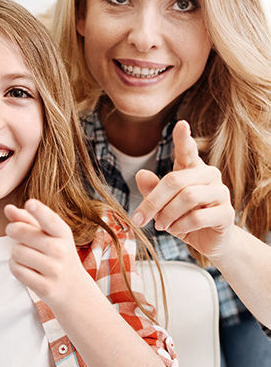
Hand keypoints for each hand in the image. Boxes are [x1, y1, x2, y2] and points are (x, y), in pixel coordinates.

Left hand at [4, 199, 88, 307]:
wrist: (74, 289)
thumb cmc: (57, 255)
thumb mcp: (49, 235)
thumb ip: (28, 219)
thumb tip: (8, 208)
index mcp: (63, 233)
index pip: (49, 220)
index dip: (39, 211)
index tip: (30, 203)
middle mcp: (61, 250)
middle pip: (22, 232)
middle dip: (12, 230)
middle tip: (14, 231)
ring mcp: (54, 270)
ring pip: (17, 252)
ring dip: (16, 252)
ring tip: (27, 256)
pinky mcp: (45, 287)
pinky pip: (17, 269)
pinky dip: (16, 267)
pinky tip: (26, 268)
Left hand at [131, 120, 234, 258]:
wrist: (209, 241)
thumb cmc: (183, 218)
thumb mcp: (162, 206)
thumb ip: (152, 190)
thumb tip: (140, 174)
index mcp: (192, 168)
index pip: (187, 150)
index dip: (183, 138)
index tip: (181, 124)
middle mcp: (208, 175)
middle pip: (175, 180)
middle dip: (153, 201)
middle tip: (139, 218)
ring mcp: (220, 192)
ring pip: (188, 197)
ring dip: (167, 214)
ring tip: (160, 225)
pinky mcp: (226, 213)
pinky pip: (198, 216)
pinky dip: (180, 225)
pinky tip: (174, 229)